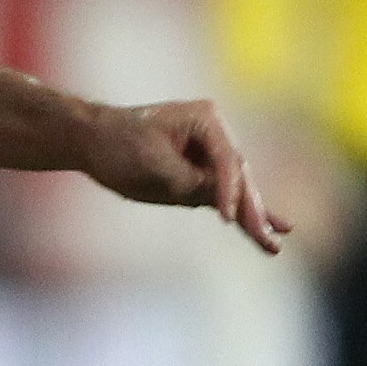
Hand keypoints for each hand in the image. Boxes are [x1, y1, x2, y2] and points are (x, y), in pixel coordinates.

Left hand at [85, 97, 287, 253]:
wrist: (92, 140)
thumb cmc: (119, 145)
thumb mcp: (153, 165)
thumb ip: (190, 183)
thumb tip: (223, 202)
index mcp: (206, 120)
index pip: (226, 161)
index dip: (229, 191)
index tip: (226, 218)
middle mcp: (215, 135)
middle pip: (239, 177)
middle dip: (251, 210)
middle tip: (266, 237)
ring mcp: (210, 157)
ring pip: (236, 191)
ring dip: (253, 218)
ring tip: (274, 245)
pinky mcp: (201, 178)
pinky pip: (225, 198)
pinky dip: (242, 215)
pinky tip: (274, 229)